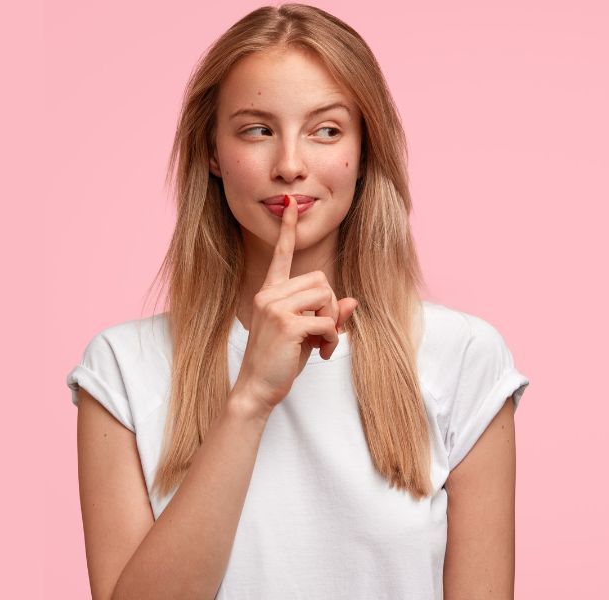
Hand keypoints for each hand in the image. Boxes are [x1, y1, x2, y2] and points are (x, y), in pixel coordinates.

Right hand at [231, 195, 357, 414]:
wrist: (256, 389)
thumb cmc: (279, 362)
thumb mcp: (305, 334)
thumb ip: (326, 315)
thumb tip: (352, 301)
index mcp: (269, 292)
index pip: (281, 255)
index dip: (289, 230)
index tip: (291, 204)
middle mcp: (269, 294)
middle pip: (320, 279)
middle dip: (330, 305)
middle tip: (323, 332)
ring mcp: (275, 307)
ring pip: (325, 296)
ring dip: (332, 322)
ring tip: (321, 343)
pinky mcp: (286, 324)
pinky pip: (326, 321)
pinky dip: (332, 339)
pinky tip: (321, 354)